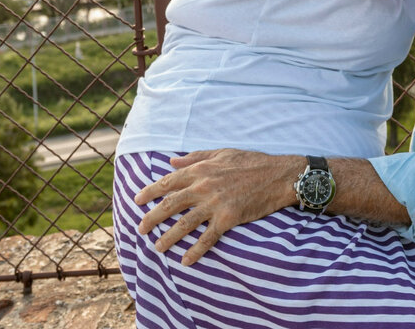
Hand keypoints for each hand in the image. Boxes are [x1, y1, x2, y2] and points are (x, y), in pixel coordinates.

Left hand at [134, 148, 300, 265]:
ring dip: (168, 237)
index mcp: (200, 170)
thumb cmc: (251, 162)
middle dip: (152, 218)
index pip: (168, 182)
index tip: (137, 201)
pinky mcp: (228, 219)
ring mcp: (215, 204)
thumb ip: (195, 157)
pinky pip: (207, 238)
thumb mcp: (221, 153)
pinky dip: (195, 251)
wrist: (278, 176)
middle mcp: (203, 187)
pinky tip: (185, 261)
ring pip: (184, 224)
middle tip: (140, 229)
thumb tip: (172, 161)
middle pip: (170, 204)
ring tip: (157, 247)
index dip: (150, 192)